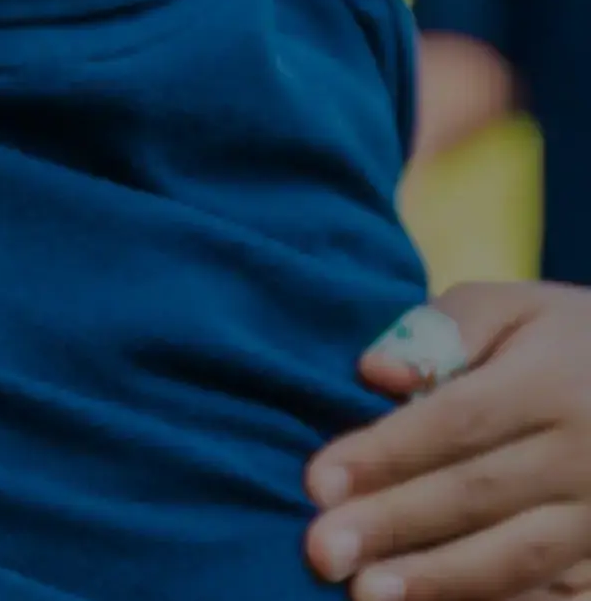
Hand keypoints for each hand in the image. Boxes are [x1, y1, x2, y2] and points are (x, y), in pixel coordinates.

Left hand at [307, 283, 590, 599]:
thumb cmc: (570, 341)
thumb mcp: (516, 308)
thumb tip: (376, 371)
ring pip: (522, 556)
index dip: (384, 455)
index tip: (316, 483)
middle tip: (323, 552)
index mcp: (550, 385)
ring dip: (443, 580)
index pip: (455, 422)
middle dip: (395, 525)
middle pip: (478, 495)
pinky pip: (567, 594)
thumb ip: (446, 327)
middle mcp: (586, 455)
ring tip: (368, 594)